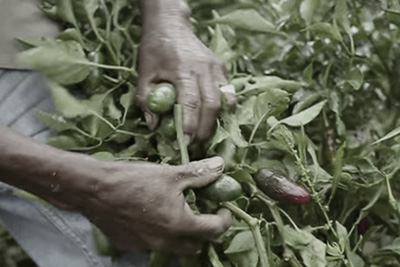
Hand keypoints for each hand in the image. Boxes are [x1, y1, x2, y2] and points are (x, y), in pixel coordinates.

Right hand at [78, 157, 231, 253]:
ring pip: (175, 247)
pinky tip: (154, 216)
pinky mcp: (130, 245)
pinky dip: (161, 234)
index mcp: (179, 225)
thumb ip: (198, 174)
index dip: (224, 218)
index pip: (215, 230)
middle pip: (197, 245)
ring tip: (179, 213)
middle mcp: (165, 242)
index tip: (223, 207)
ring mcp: (146, 246)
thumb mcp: (170, 174)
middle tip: (203, 211)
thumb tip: (220, 166)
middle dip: (206, 231)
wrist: (94, 188)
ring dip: (183, 234)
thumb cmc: (134, 179)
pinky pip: (153, 244)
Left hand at [137, 5, 234, 142]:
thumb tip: (154, 126)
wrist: (171, 25)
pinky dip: (224, 108)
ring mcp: (216, 68)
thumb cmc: (155, 50)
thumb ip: (146, 100)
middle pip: (211, 106)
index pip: (190, 104)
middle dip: (205, 130)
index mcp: (183, 70)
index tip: (185, 143)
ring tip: (205, 135)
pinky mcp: (222, 68)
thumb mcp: (143, 74)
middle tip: (196, 145)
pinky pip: (227, 92)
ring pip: (223, 101)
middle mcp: (204, 69)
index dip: (189, 127)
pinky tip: (215, 118)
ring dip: (215, 121)